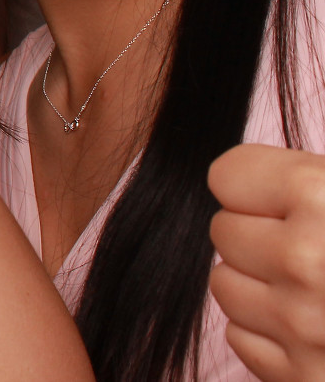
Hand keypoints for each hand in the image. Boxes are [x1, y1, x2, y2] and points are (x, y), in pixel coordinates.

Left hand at [209, 143, 324, 379]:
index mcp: (321, 198)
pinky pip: (241, 338)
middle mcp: (306, 260)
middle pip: (222, 230)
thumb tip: (230, 177)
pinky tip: (312, 330)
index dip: (257, 188)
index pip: (224, 175)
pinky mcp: (304, 378)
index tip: (288, 200)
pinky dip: (269, 334)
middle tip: (309, 249)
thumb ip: (300, 184)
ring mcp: (302, 325)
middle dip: (258, 237)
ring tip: (312, 289)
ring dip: (259, 286)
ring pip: (223, 286)